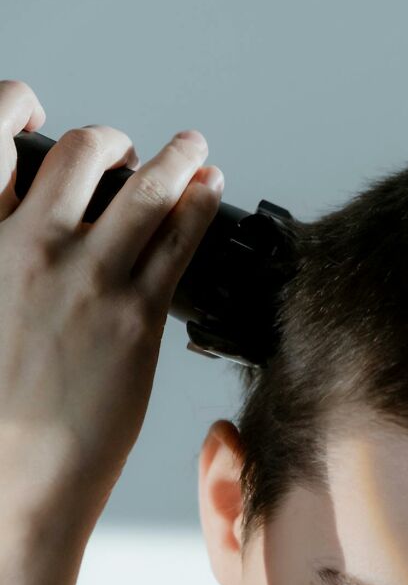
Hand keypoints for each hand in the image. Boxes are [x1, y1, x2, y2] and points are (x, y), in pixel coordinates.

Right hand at [0, 79, 224, 521]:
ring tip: (192, 150)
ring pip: (146, 189)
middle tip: (125, 152)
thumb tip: (17, 232)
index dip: (13, 106)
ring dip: (177, 159)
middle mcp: (29, 248)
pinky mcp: (137, 317)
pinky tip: (210, 192)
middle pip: (81, 153)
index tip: (32, 104)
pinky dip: (200, 205)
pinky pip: (180, 241)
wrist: (9, 480)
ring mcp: (88, 280)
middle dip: (109, 141)